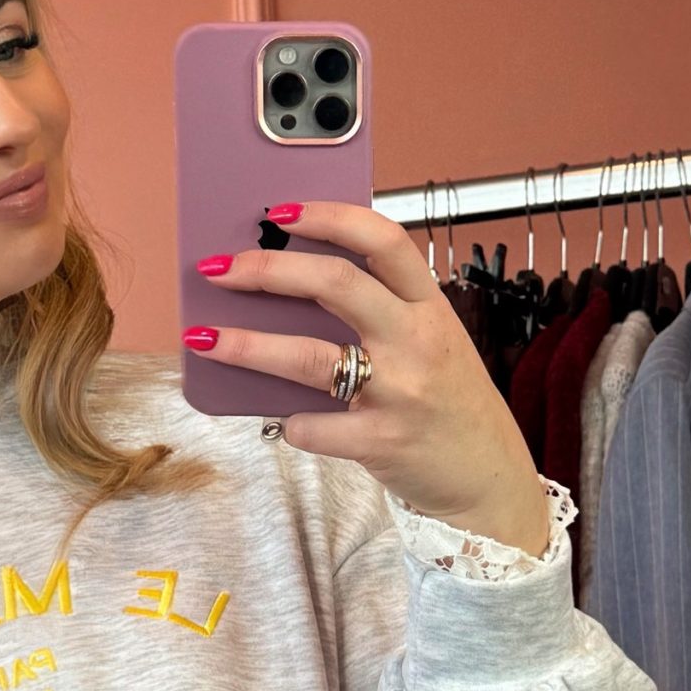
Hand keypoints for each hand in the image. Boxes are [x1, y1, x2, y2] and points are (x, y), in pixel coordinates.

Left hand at [185, 199, 549, 550]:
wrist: (489, 478)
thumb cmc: (449, 403)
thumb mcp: (432, 342)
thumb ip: (382, 312)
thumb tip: (291, 285)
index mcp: (429, 306)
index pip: (382, 240)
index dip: (328, 217)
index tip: (277, 212)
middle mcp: (416, 340)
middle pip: (335, 284)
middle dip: (266, 270)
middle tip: (219, 269)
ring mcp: (400, 392)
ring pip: (309, 356)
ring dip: (246, 344)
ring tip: (202, 337)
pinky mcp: (381, 441)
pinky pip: (312, 426)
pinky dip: (287, 422)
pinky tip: (277, 419)